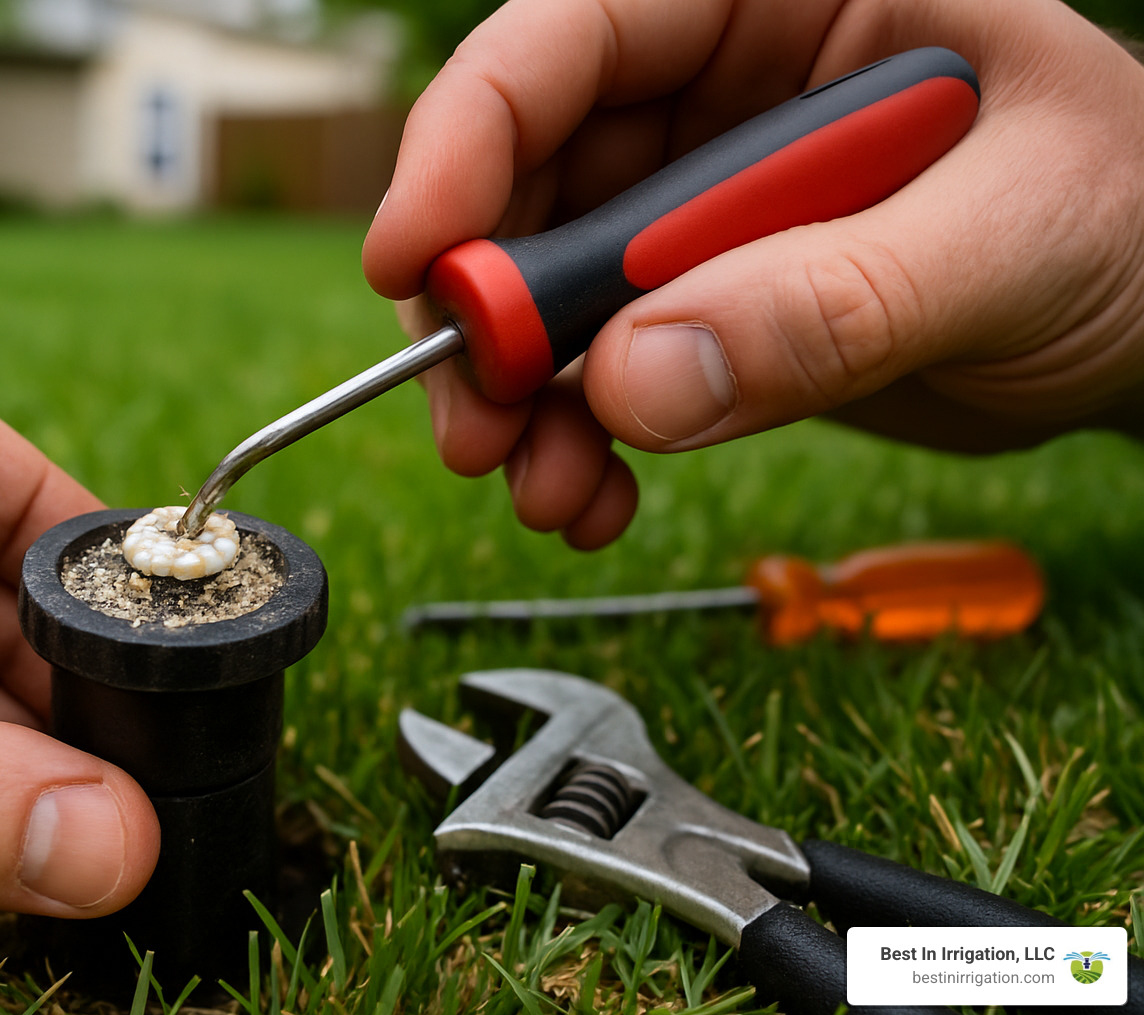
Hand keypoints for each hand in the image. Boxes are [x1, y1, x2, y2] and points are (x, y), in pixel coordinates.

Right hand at [364, 0, 1143, 546]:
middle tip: (478, 428)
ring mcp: (702, 203)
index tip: (416, 262)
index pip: (575, 35)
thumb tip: (631, 383)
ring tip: (550, 492)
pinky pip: (600, 366)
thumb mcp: (1015, 235)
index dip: (466, 139)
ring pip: (548, 289)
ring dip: (524, 401)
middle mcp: (720, 86)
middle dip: (486, 312)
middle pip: (528, 175)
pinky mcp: (706, 301)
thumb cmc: (1133, 220)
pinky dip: (580, 439)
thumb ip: (833, 302)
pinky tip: (600, 495)